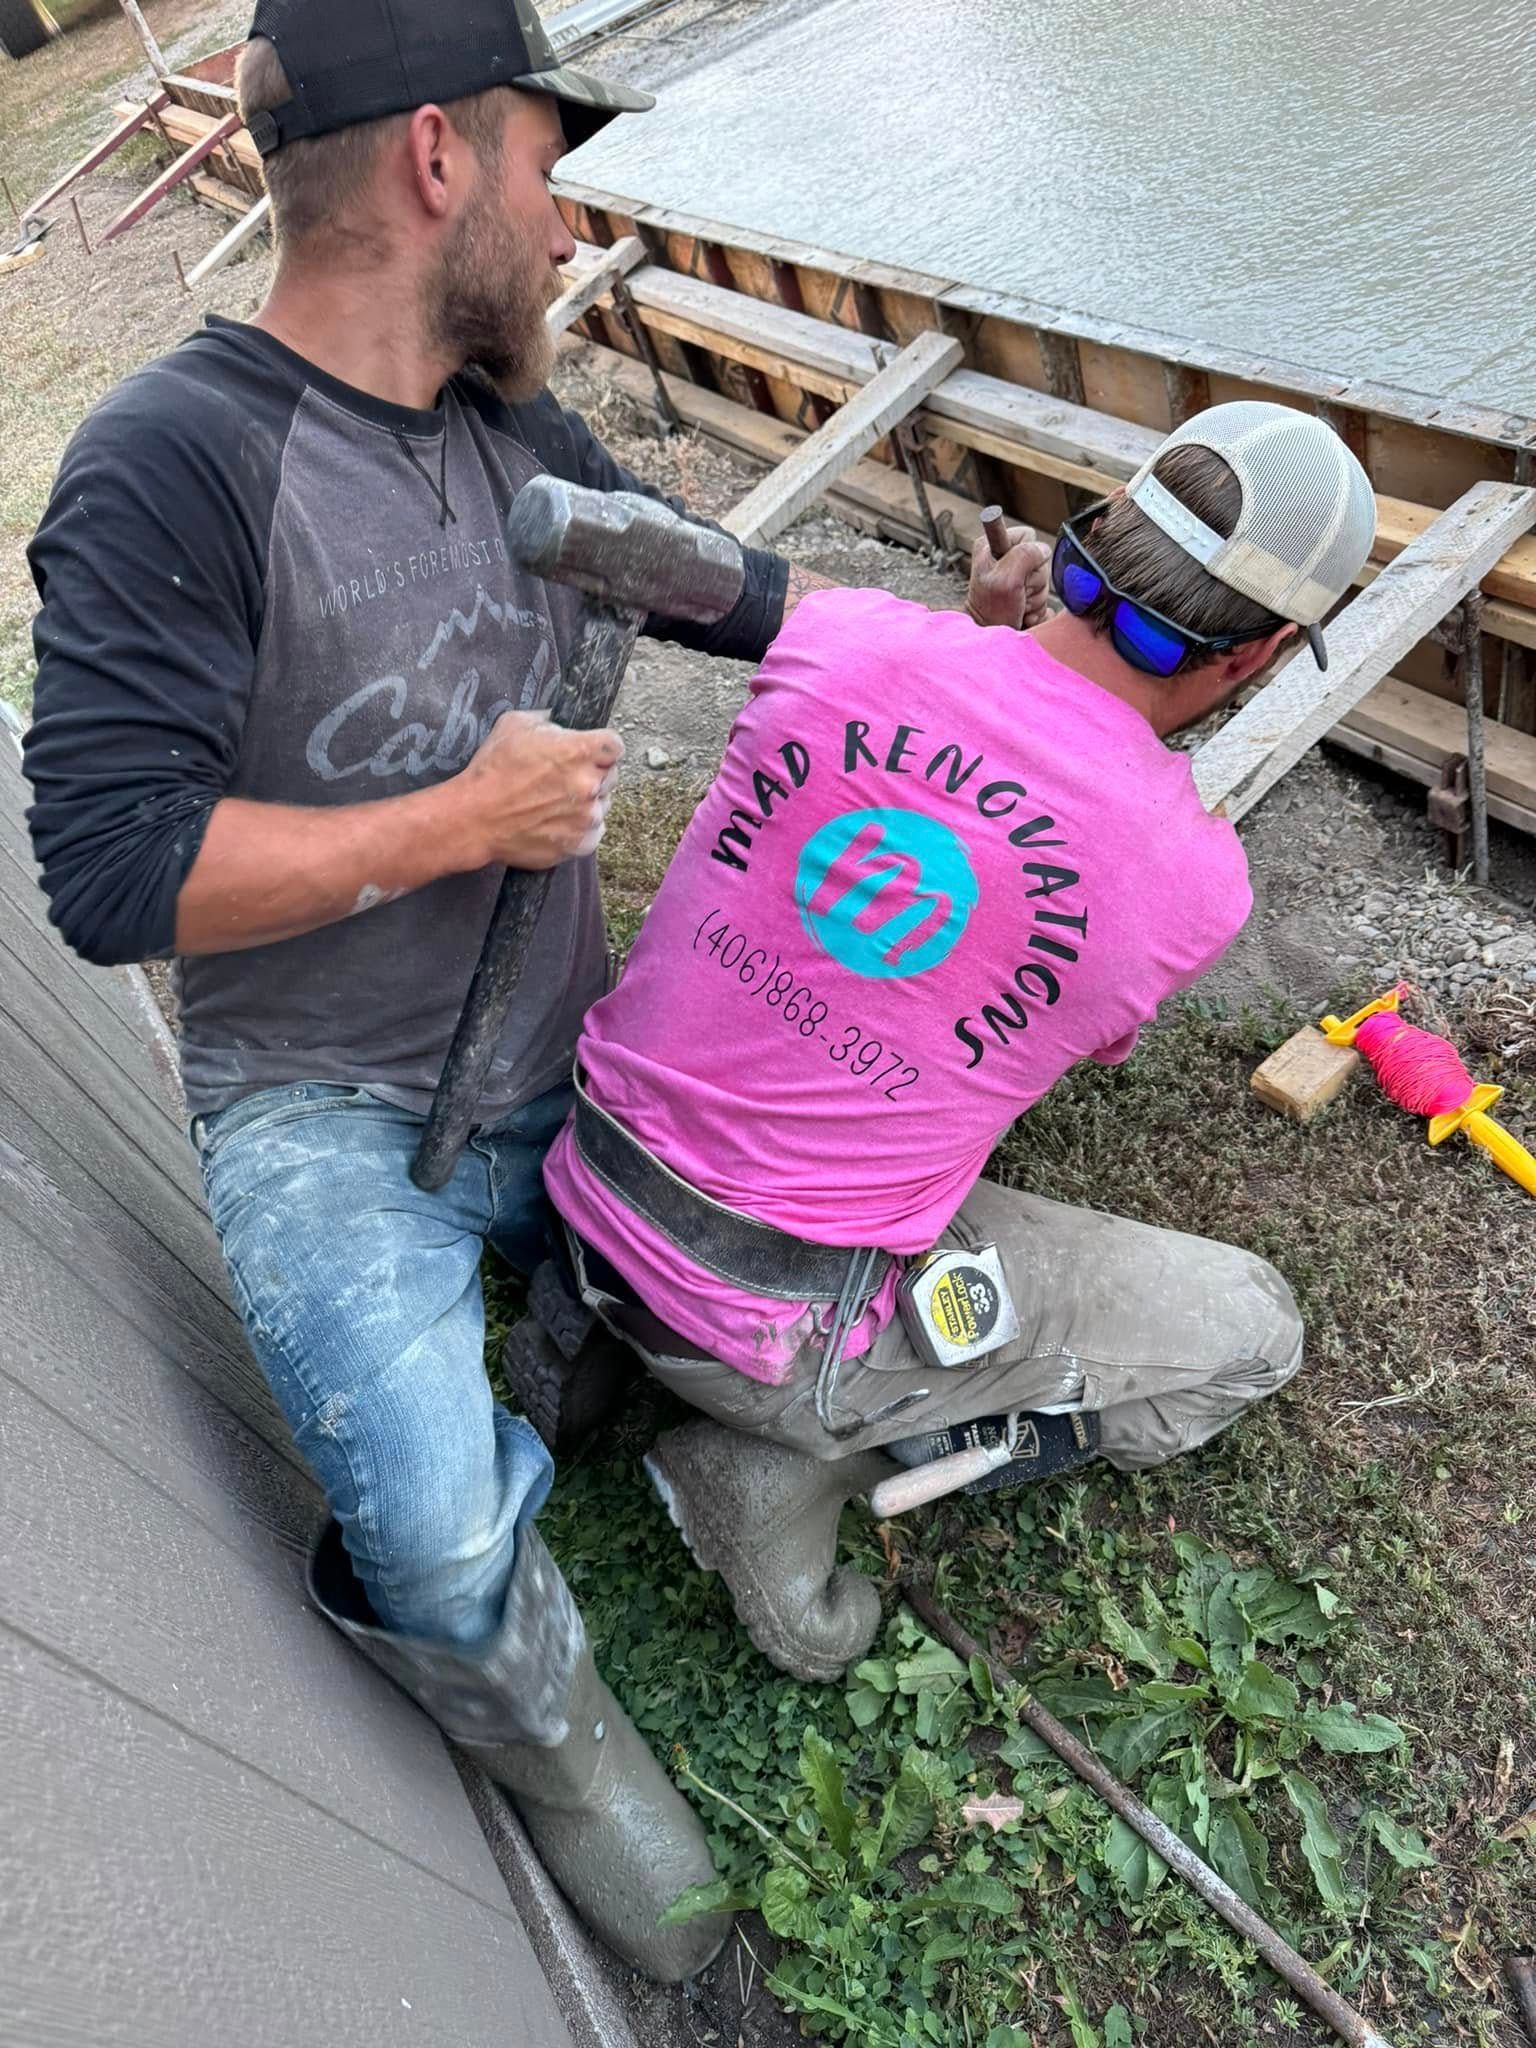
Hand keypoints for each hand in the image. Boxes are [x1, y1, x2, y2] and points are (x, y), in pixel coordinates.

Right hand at [458, 710, 623, 869]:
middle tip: (564, 779)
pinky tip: (557, 821)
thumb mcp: (514, 724)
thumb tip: (559, 722)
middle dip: (593, 774)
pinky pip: (594, 832)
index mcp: (579, 751)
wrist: (474, 818)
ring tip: (555, 802)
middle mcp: (590, 784)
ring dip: (587, 802)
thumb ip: (548, 720)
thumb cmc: (492, 771)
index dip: (601, 748)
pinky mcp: (580, 843)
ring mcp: (587, 817)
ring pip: (603, 805)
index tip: (589, 752)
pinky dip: (580, 828)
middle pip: (611, 775)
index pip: (615, 745)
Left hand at [966, 524, 1051, 629]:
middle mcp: (1005, 557)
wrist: (992, 640)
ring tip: (1018, 604)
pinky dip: (1036, 608)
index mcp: (994, 545)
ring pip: (1044, 579)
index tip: (1014, 573)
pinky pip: (1045, 597)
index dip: (1028, 554)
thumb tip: (1042, 549)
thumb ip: (1025, 555)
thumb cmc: (991, 610)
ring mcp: (1017, 576)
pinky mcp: (1026, 594)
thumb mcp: (1006, 578)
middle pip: (1040, 559)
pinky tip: (1022, 612)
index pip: (1028, 535)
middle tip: (1016, 593)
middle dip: (1033, 580)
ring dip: (1035, 597)